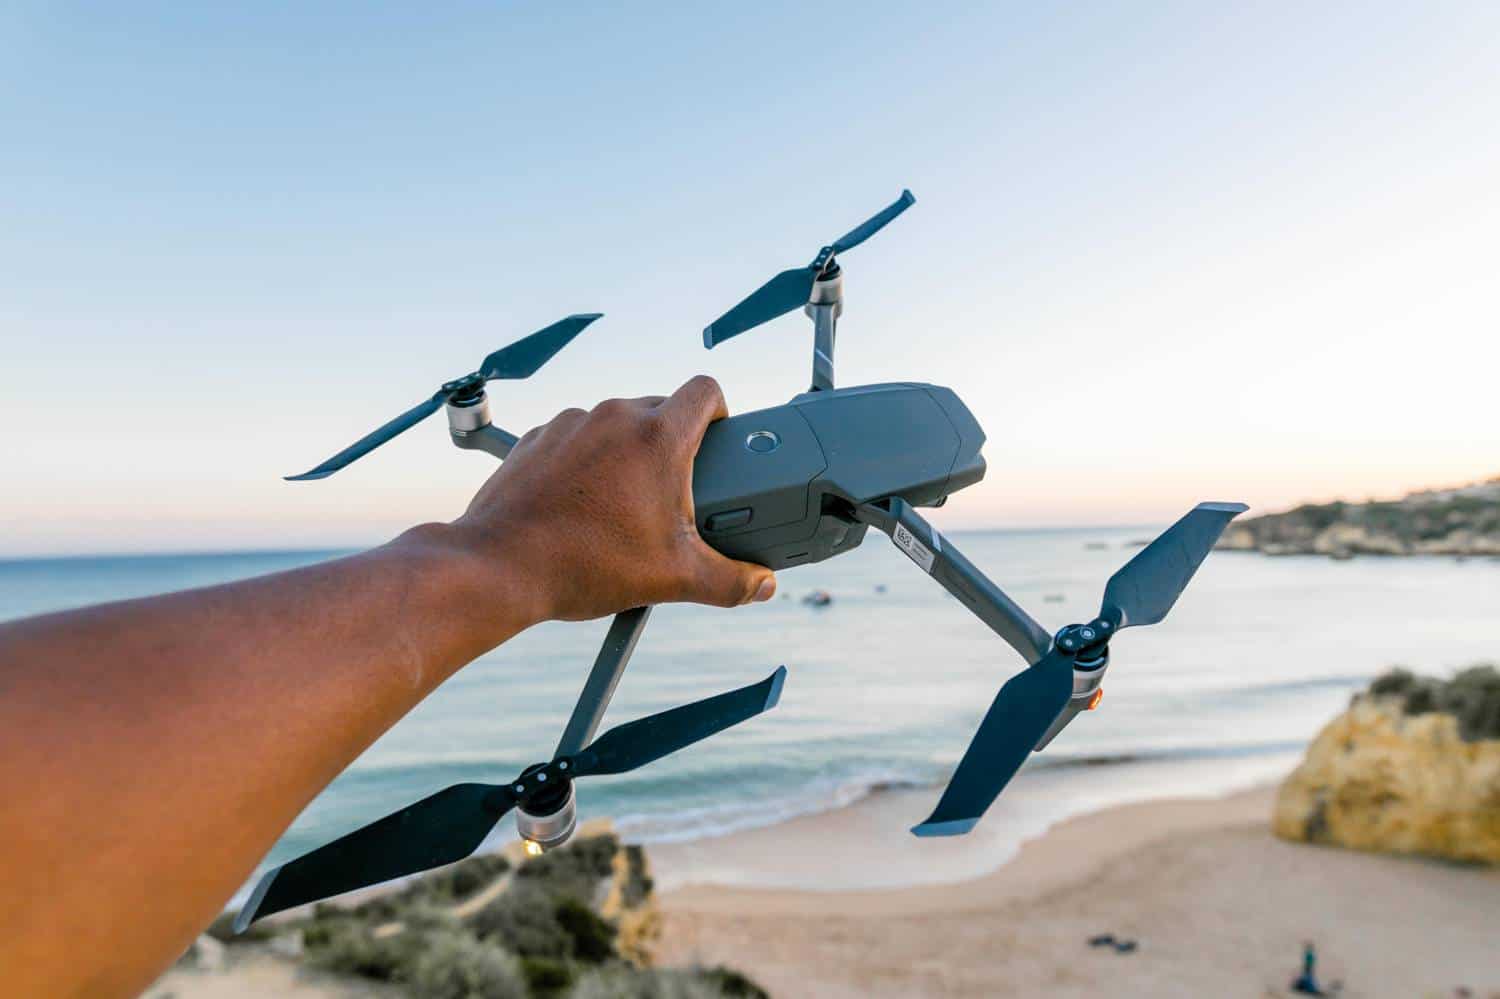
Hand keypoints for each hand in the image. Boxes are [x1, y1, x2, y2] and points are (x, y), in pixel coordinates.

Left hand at [447, 375, 776, 623]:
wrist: (500, 566)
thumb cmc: (585, 565)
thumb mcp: (672, 579)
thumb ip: (729, 581)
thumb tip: (761, 585)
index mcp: (657, 438)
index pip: (706, 390)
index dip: (721, 412)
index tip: (718, 441)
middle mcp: (614, 417)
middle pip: (662, 409)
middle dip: (674, 444)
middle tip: (675, 492)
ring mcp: (571, 424)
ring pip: (616, 423)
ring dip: (628, 452)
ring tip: (625, 503)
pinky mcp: (537, 438)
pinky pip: (576, 437)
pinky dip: (586, 461)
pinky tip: (583, 503)